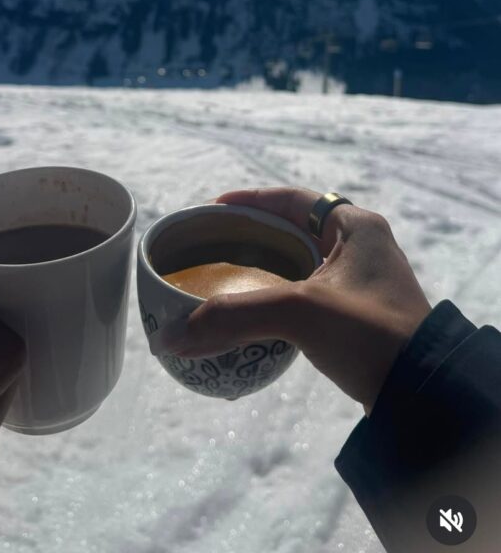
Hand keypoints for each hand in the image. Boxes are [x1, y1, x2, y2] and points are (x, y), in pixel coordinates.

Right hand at [158, 188, 431, 413]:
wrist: (423, 394)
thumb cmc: (369, 334)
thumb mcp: (300, 313)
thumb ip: (234, 317)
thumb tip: (170, 338)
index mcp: (356, 228)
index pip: (293, 199)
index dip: (251, 199)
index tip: (215, 208)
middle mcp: (361, 247)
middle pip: (294, 228)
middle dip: (254, 234)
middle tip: (216, 243)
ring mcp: (361, 282)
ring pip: (301, 262)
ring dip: (266, 267)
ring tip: (228, 275)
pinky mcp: (357, 314)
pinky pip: (307, 291)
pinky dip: (278, 295)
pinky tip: (255, 311)